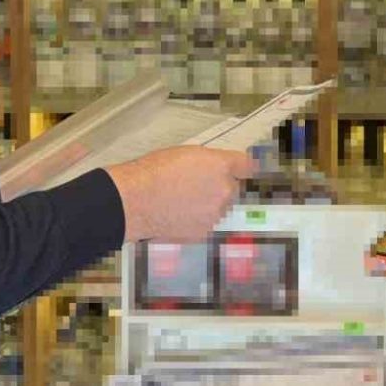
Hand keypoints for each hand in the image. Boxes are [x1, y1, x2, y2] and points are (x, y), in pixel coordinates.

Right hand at [105, 146, 254, 242]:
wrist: (135, 201)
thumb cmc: (155, 170)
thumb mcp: (186, 153)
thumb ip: (211, 162)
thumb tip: (221, 168)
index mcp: (221, 167)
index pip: (248, 166)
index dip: (247, 168)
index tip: (250, 169)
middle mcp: (225, 191)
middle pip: (233, 188)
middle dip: (221, 186)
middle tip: (197, 184)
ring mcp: (215, 214)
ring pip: (220, 207)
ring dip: (209, 204)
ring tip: (183, 201)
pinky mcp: (204, 232)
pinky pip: (207, 222)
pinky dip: (198, 219)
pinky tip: (178, 214)